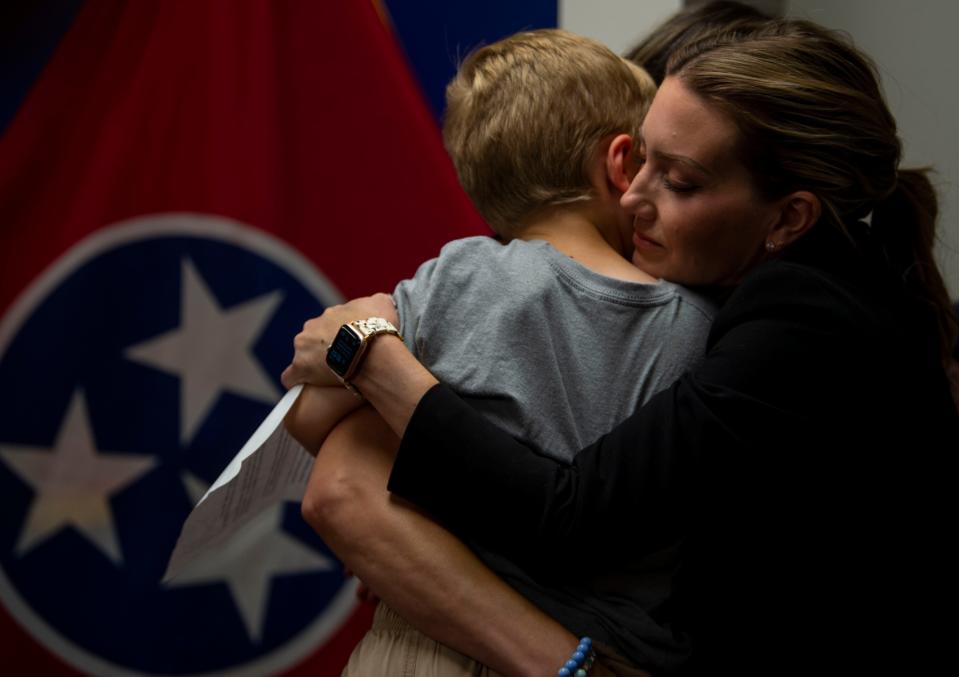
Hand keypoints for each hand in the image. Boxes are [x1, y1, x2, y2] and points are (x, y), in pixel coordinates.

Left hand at [281, 293, 398, 388]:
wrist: (371, 350)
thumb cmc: (378, 328)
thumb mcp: (383, 304)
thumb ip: (378, 301)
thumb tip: (380, 302)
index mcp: (330, 314)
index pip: (331, 324)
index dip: (341, 336)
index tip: (351, 346)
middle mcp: (312, 326)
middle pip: (315, 339)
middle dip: (325, 348)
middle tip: (344, 360)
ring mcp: (303, 347)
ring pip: (303, 355)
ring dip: (313, 363)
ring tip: (331, 375)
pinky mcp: (300, 368)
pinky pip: (292, 376)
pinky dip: (297, 380)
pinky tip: (305, 386)